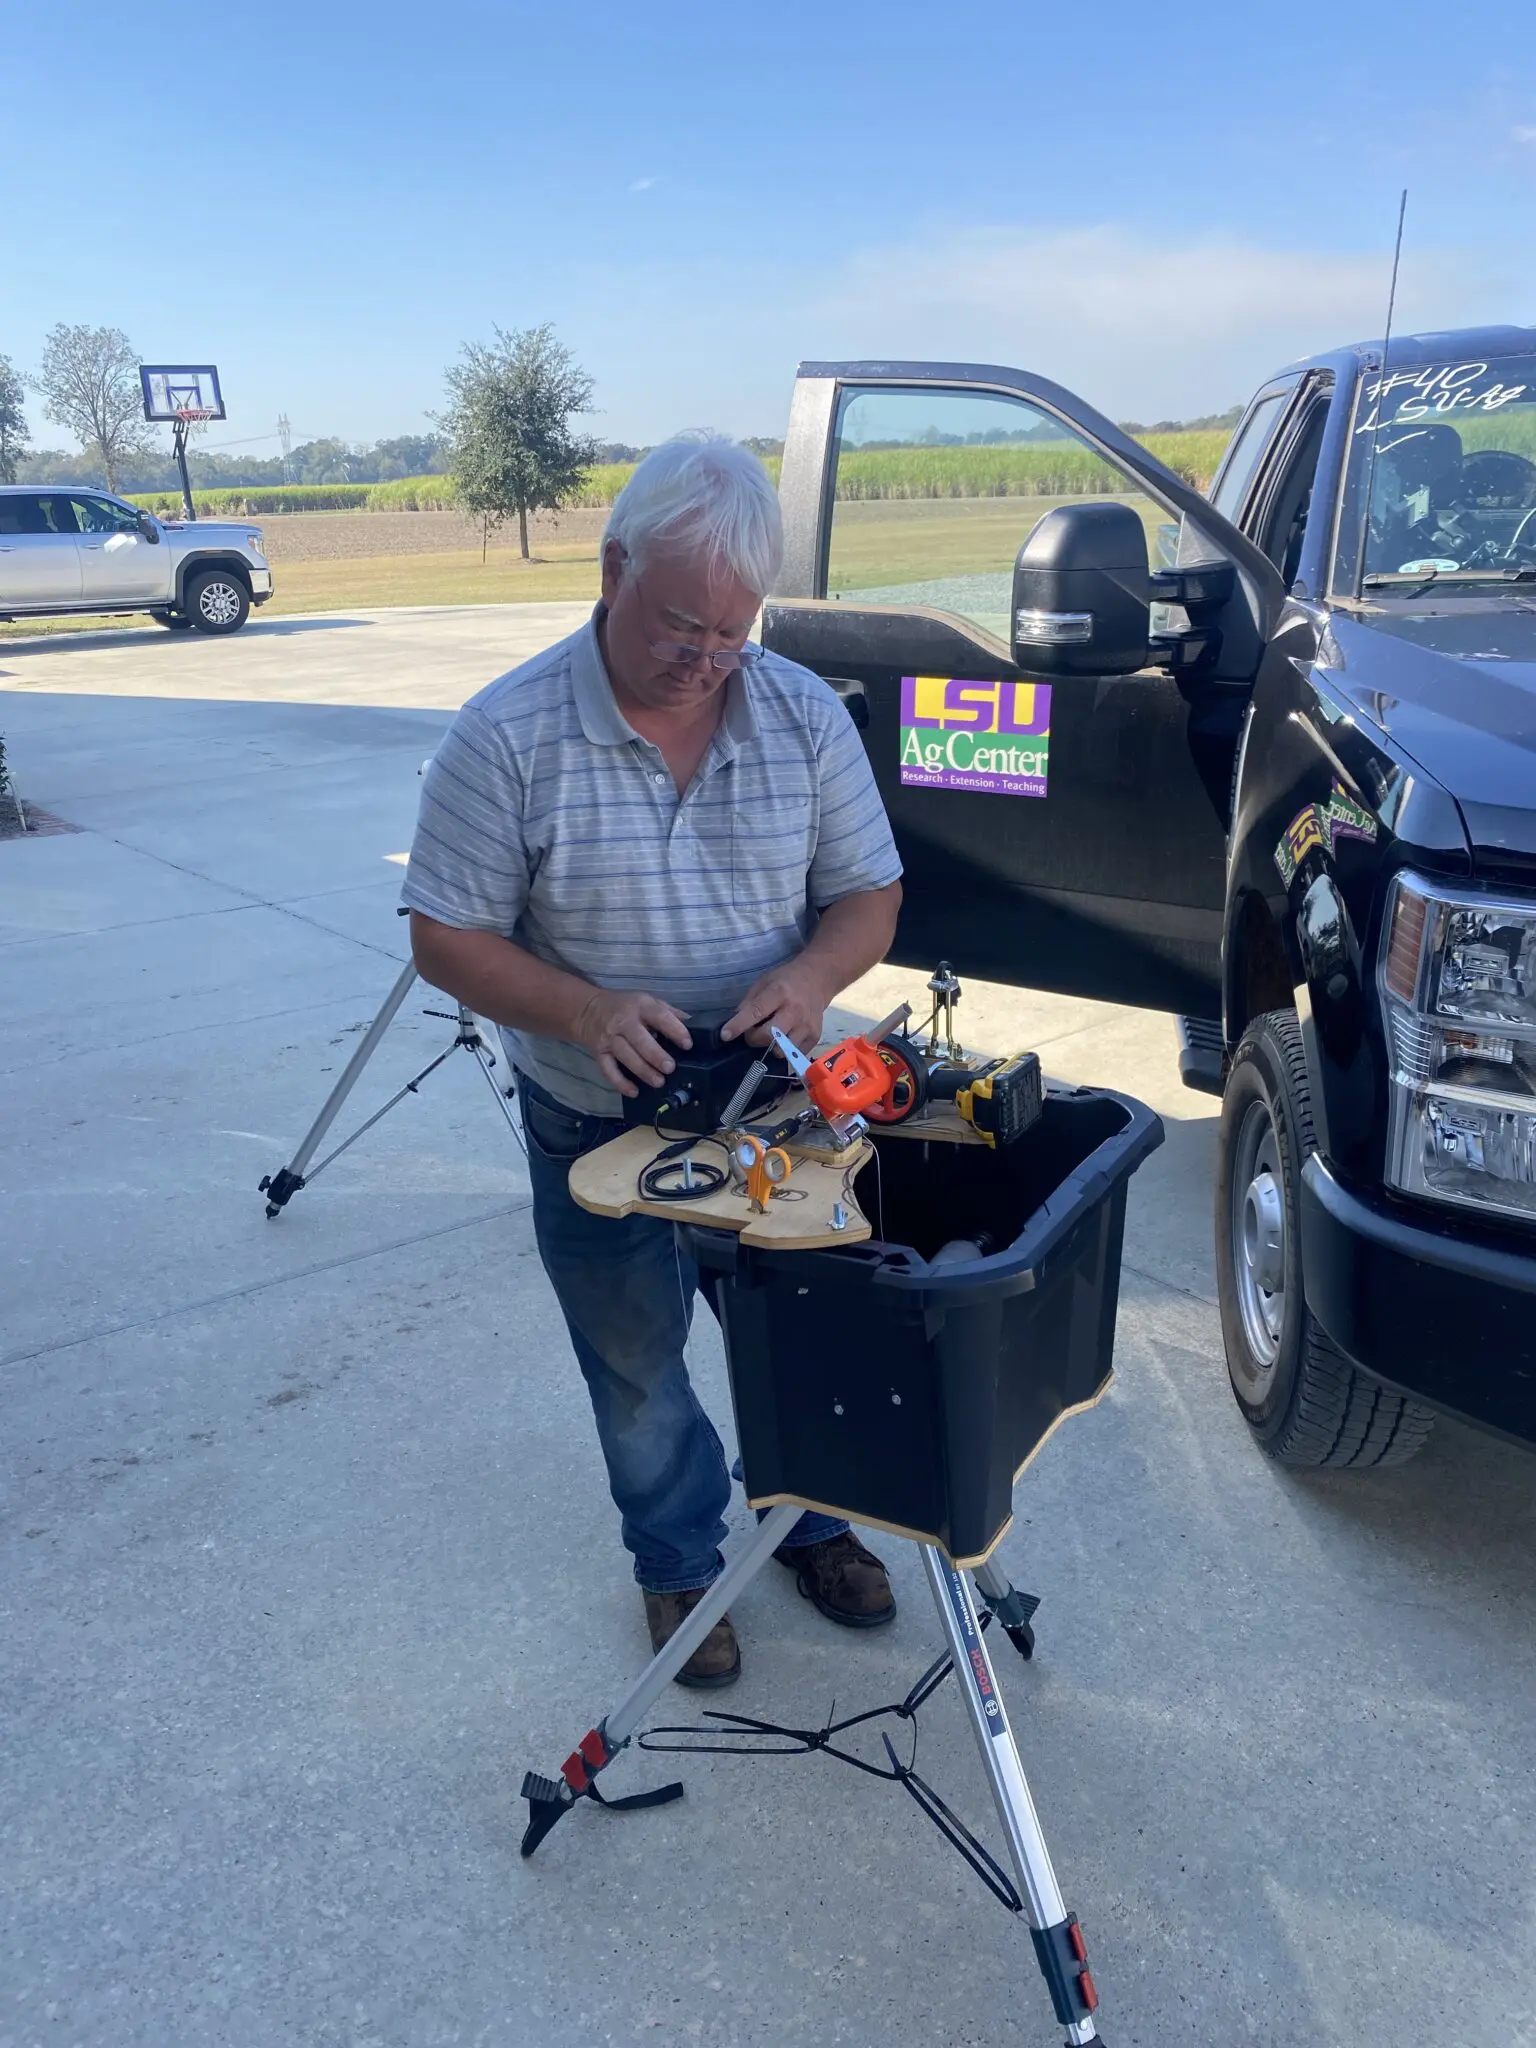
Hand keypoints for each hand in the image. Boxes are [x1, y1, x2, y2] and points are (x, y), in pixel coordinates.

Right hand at [572, 989, 692, 1097]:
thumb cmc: (625, 1006)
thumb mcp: (648, 1001)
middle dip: (656, 1055)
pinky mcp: (599, 1052)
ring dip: (643, 1070)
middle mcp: (623, 1021)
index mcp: (641, 1006)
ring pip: (626, 1056)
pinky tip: (634, 1091)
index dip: (674, 1030)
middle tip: (670, 1068)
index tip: (687, 1044)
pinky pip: (608, 1069)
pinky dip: (620, 1082)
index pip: (659, 1016)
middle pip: (640, 1040)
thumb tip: (695, 1026)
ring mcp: (609, 1038)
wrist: (588, 1009)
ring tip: (658, 1081)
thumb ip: (670, 1013)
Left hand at [721, 958, 832, 1051]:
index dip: (739, 1025)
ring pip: (782, 1050)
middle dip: (754, 1039)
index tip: (725, 1035)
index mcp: (779, 993)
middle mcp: (794, 1010)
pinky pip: (794, 1054)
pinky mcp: (815, 1036)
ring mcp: (807, 1025)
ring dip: (771, 1047)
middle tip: (753, 1033)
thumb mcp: (764, 982)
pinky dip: (785, 1050)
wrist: (817, 980)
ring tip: (772, 1036)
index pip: (756, 1012)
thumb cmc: (786, 981)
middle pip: (769, 1035)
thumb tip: (735, 1022)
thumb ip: (749, 1002)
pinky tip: (785, 1038)